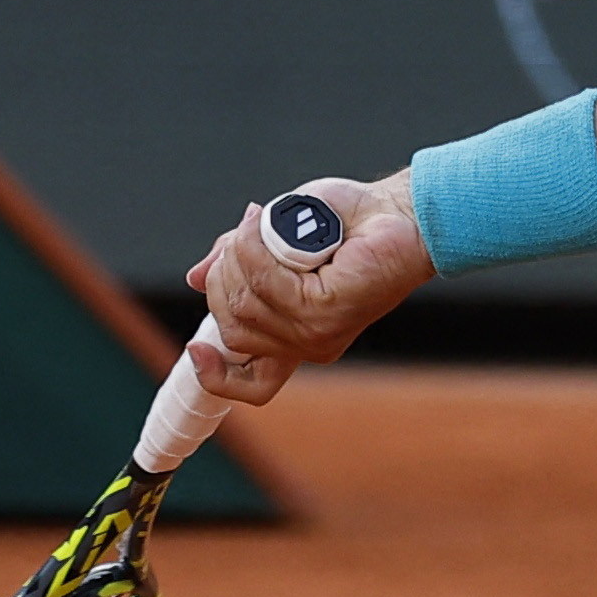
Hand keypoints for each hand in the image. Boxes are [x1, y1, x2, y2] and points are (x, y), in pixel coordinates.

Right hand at [185, 174, 431, 409]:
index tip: (196, 350)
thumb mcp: (279, 238)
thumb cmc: (346, 223)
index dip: (216, 377)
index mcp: (298, 338)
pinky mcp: (328, 310)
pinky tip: (263, 223)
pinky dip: (255, 248)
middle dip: (223, 279)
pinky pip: (268, 283)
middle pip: (232, 329)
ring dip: (239, 255)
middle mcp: (308, 343)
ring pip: (244, 303)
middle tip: (242, 238)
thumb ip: (240, 262)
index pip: (253, 385)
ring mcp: (318, 332)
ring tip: (258, 223)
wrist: (400, 211)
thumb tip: (196, 278)